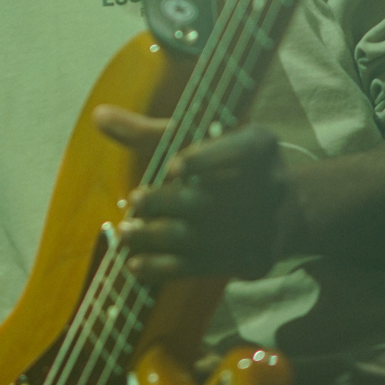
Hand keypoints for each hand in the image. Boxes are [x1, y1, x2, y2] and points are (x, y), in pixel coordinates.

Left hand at [93, 106, 297, 282]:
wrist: (286, 209)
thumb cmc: (225, 165)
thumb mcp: (198, 139)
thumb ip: (149, 131)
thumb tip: (99, 116)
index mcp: (261, 145)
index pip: (238, 150)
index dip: (206, 159)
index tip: (172, 166)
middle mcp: (272, 186)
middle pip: (212, 199)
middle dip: (168, 202)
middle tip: (133, 201)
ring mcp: (267, 228)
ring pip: (204, 237)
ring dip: (158, 238)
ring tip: (124, 235)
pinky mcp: (254, 262)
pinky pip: (203, 267)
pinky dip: (165, 268)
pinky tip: (135, 265)